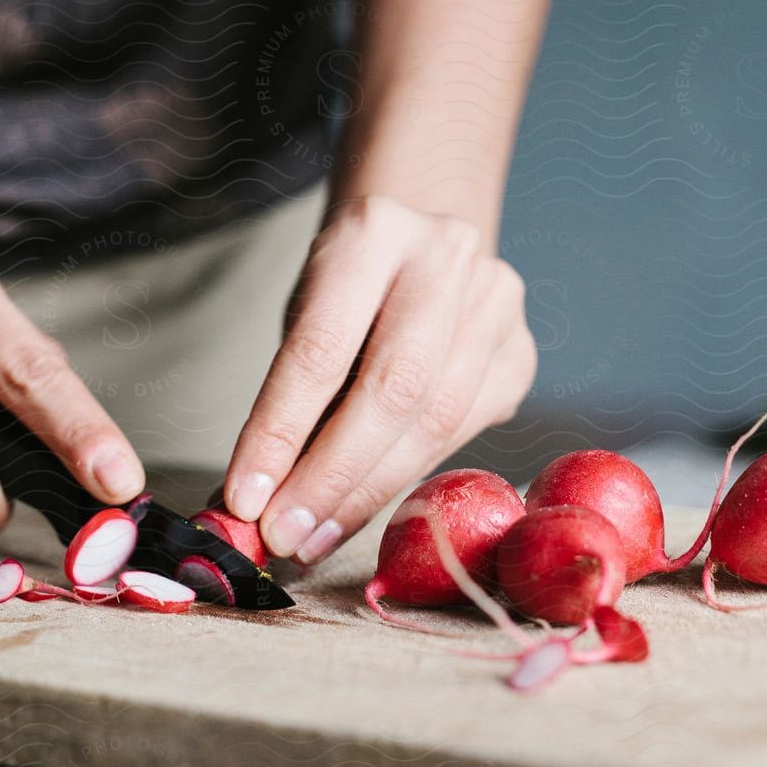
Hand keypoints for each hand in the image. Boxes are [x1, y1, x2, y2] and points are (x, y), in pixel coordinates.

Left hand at [222, 195, 535, 562]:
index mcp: (374, 230)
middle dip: (332, 476)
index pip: (321, 349)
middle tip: (286, 536)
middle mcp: (446, 256)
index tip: (246, 499)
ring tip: (315, 536)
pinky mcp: (520, 350)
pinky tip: (364, 507)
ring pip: (435, 420)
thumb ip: (289, 396)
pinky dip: (409, 478)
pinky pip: (464, 432)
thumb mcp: (304, 312)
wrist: (418, 245)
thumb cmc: (346, 289)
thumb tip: (251, 501)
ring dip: (368, 493)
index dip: (281, 432)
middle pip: (392, 390)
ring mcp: (496, 302)